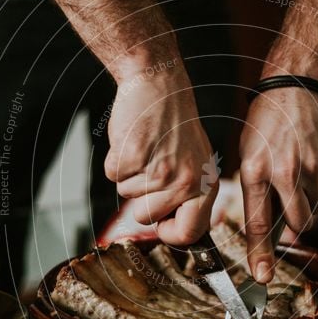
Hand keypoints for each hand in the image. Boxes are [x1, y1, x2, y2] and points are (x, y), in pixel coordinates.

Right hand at [104, 58, 218, 245]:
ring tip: (146, 149)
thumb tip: (174, 230)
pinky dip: (116, 161)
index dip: (168, 233)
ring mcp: (159, 171)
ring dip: (129, 175)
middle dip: (140, 198)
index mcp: (205, 185)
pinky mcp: (133, 158)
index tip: (160, 223)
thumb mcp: (195, 162)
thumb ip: (189, 196)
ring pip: (126, 197)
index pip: (189, 233)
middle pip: (146, 218)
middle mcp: (186, 182)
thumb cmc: (174, 125)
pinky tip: (133, 141)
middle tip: (151, 167)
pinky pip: (112, 177)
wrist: (158, 85)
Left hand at [239, 87, 317, 282]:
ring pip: (315, 207)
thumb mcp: (248, 155)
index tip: (262, 277)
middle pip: (298, 224)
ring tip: (296, 169)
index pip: (259, 224)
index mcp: (255, 171)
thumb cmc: (265, 122)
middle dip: (294, 223)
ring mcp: (313, 166)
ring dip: (308, 199)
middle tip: (288, 203)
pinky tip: (310, 157)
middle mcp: (285, 172)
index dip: (261, 255)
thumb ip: (257, 192)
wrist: (296, 85)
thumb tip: (267, 229)